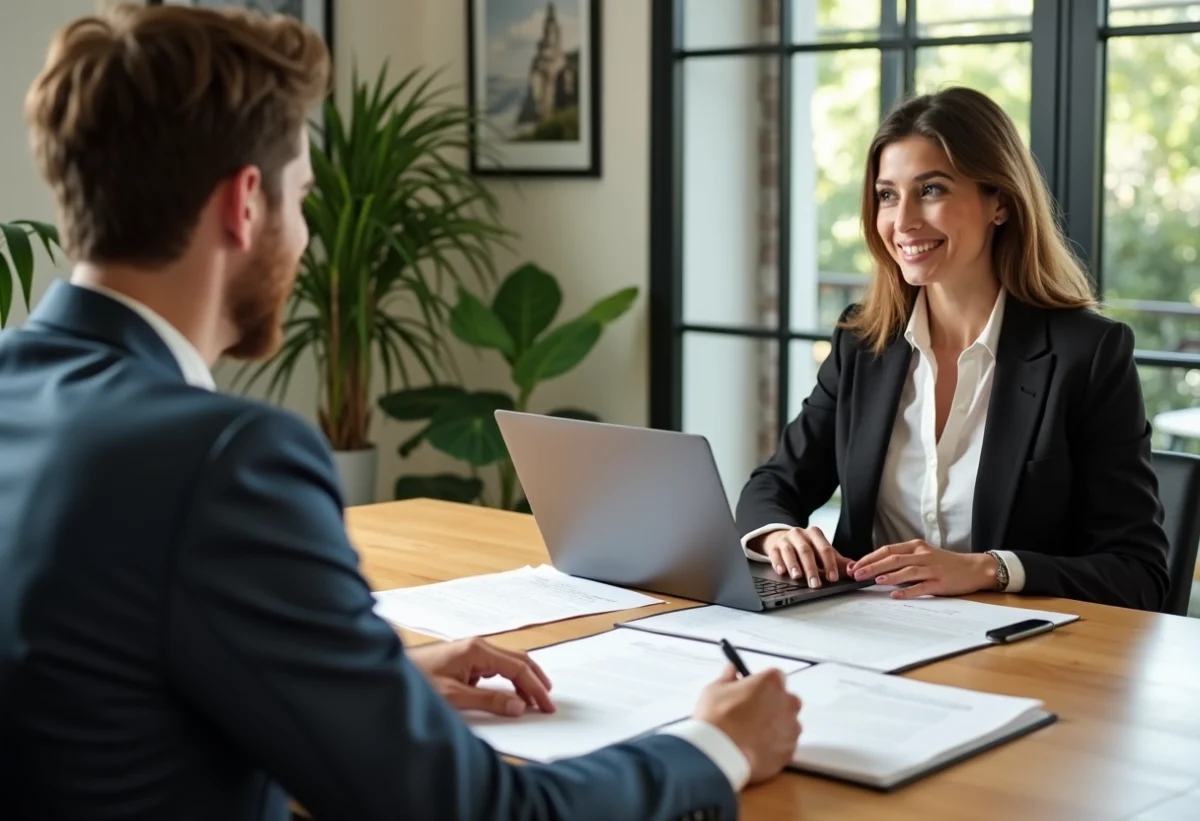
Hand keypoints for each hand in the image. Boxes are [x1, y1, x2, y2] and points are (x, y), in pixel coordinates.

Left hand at [408, 637, 554, 716]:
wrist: (392, 673)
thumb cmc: (418, 680)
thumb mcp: (455, 696)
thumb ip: (489, 701)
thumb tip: (518, 705)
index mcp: (478, 649)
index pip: (518, 667)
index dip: (535, 687)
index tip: (546, 705)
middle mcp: (477, 646)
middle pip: (517, 660)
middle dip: (535, 681)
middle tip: (547, 702)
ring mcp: (471, 651)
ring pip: (507, 663)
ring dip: (523, 680)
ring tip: (534, 699)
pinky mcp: (465, 660)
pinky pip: (495, 668)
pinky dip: (508, 680)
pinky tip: (511, 693)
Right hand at [693, 665, 801, 784]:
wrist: (720, 754)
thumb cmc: (717, 719)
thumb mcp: (715, 690)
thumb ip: (728, 678)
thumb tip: (731, 671)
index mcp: (771, 683)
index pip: (775, 676)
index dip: (763, 684)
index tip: (753, 691)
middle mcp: (787, 703)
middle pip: (787, 699)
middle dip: (774, 704)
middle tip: (752, 712)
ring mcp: (791, 729)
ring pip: (789, 723)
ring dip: (777, 726)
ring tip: (753, 733)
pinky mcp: (789, 751)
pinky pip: (786, 745)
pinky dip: (776, 746)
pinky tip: (757, 748)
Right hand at [755, 527, 851, 587]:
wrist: (783, 538)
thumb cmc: (807, 548)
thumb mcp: (822, 551)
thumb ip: (838, 561)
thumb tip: (854, 570)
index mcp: (815, 534)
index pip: (824, 548)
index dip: (830, 564)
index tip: (833, 578)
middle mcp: (799, 534)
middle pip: (806, 550)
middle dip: (811, 568)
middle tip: (815, 584)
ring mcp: (785, 539)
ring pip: (789, 551)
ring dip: (794, 565)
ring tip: (798, 577)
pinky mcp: (773, 546)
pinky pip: (774, 554)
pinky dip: (778, 563)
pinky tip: (781, 572)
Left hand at [849, 540, 996, 598]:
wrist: (974, 568)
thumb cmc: (945, 563)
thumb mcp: (923, 555)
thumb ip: (904, 559)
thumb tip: (877, 568)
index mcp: (916, 546)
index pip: (887, 550)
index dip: (870, 557)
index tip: (855, 565)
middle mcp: (922, 555)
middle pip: (893, 558)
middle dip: (872, 566)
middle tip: (857, 573)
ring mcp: (932, 569)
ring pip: (906, 570)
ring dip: (889, 576)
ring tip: (874, 581)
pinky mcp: (940, 583)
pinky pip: (921, 587)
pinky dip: (907, 591)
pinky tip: (895, 595)